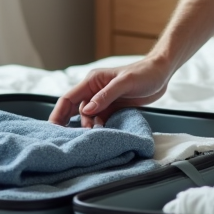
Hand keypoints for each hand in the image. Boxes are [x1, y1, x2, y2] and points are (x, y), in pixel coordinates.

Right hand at [48, 56, 172, 127]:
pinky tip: (101, 135)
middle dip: (69, 124)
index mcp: (92, 81)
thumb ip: (106, 96)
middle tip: (70, 139)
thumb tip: (86, 110)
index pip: (68, 98)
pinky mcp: (112, 108)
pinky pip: (100, 121)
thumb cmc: (144, 73)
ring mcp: (103, 100)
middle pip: (74, 109)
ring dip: (87, 128)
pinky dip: (98, 129)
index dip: (58, 113)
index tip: (53, 129)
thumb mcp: (125, 83)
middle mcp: (94, 91)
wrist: (161, 74)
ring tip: (92, 137)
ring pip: (87, 118)